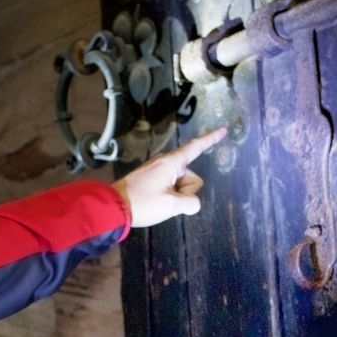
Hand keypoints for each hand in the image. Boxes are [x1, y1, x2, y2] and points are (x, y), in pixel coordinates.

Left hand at [112, 126, 227, 226]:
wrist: (113, 207)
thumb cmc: (143, 203)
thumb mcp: (171, 205)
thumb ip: (191, 203)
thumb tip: (192, 203)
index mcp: (171, 162)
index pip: (196, 147)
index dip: (211, 139)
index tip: (223, 129)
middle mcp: (165, 162)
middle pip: (191, 176)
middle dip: (186, 191)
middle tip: (166, 200)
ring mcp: (157, 170)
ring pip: (181, 184)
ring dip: (175, 196)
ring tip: (157, 202)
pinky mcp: (151, 178)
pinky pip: (170, 186)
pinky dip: (168, 196)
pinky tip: (155, 202)